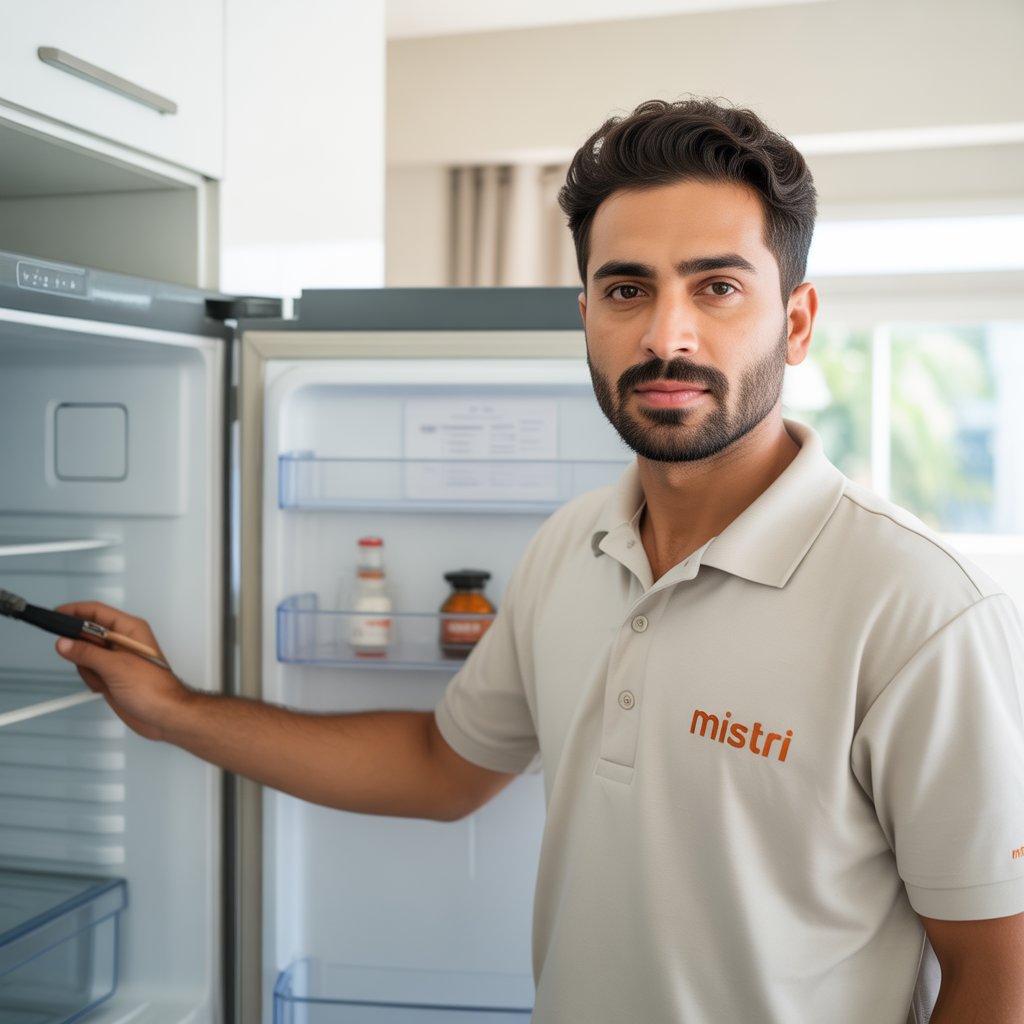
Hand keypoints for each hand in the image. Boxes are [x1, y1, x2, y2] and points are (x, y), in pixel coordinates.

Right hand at [54, 602, 190, 741]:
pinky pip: (88, 671)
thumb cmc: (155, 689)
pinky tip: (105, 687)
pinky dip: (92, 680)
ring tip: (104, 678)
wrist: (162, 715)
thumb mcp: (116, 666)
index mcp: (130, 630)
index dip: (75, 611)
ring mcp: (116, 659)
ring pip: (84, 655)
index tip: (56, 614)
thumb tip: (65, 643)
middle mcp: (123, 642)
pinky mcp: (111, 675)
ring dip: (88, 669)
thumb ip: (87, 653)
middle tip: (88, 661)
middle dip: (83, 650)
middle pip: (87, 634)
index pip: (97, 612)